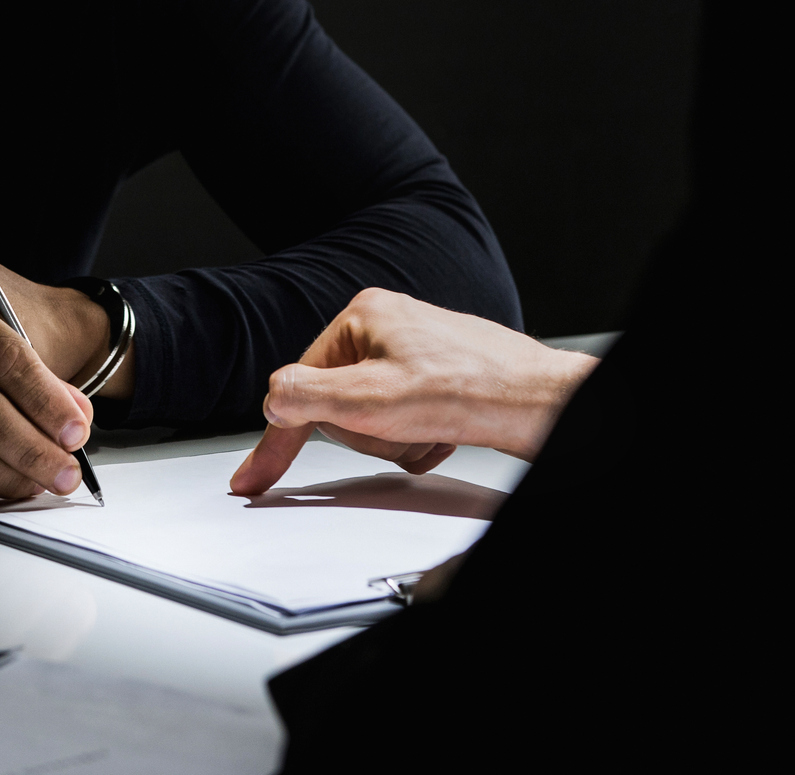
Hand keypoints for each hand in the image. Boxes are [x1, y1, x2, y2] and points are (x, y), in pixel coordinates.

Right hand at [228, 288, 597, 495]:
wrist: (540, 402)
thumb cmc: (472, 389)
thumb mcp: (371, 399)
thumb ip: (309, 397)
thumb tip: (274, 399)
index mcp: (363, 316)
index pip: (299, 384)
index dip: (277, 438)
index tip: (254, 479)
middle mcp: (387, 327)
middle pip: (338, 404)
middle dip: (366, 432)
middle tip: (397, 430)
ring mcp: (414, 353)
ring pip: (371, 419)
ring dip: (396, 439)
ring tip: (428, 430)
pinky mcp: (436, 379)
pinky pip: (402, 423)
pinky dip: (418, 438)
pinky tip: (442, 433)